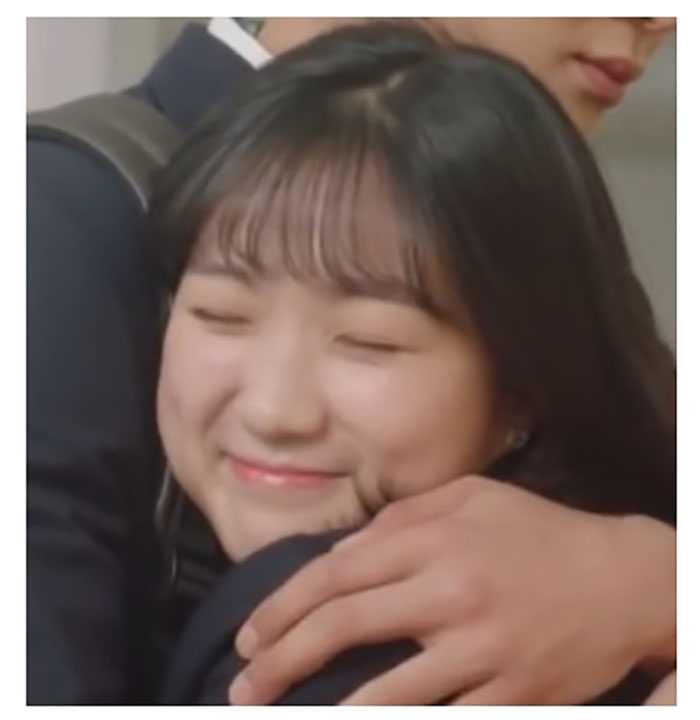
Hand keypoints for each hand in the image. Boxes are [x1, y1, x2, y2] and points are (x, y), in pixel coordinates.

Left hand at [229, 476, 675, 704]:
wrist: (622, 579)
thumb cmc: (539, 531)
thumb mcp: (471, 497)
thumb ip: (401, 518)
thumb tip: (343, 553)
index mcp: (435, 542)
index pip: (336, 575)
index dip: (283, 607)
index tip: (250, 634)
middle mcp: (450, 594)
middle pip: (344, 627)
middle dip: (281, 659)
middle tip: (242, 687)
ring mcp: (481, 651)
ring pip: (384, 693)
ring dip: (324, 711)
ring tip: (278, 719)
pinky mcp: (510, 695)